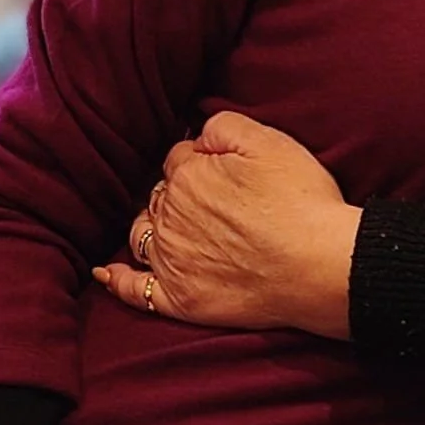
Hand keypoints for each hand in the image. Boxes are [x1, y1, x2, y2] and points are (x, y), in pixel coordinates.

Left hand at [93, 111, 360, 338]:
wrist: (317, 264)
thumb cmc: (301, 200)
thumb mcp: (270, 140)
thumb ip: (224, 125)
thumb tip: (198, 136)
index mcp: (188, 176)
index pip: (179, 158)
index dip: (202, 160)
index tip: (224, 168)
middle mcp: (169, 217)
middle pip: (159, 195)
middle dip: (178, 191)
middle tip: (212, 197)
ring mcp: (171, 261)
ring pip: (142, 234)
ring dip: (150, 225)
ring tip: (169, 225)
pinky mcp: (179, 299)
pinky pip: (134, 290)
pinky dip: (116, 280)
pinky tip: (106, 273)